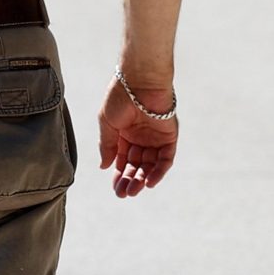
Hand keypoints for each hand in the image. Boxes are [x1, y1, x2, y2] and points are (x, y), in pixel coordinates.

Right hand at [98, 77, 177, 197]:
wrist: (139, 80)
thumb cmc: (121, 96)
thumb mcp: (107, 123)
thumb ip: (107, 145)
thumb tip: (104, 166)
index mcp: (124, 134)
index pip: (123, 160)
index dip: (119, 174)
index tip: (115, 188)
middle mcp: (141, 137)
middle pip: (137, 165)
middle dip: (130, 180)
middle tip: (124, 194)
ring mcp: (155, 137)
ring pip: (150, 165)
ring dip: (143, 179)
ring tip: (134, 191)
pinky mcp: (169, 136)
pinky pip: (166, 158)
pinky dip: (159, 171)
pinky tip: (149, 182)